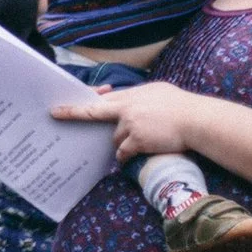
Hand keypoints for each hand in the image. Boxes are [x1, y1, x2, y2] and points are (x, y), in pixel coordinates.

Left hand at [49, 81, 208, 161]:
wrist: (196, 119)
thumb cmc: (183, 106)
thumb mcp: (160, 92)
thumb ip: (144, 97)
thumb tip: (138, 103)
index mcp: (134, 93)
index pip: (105, 97)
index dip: (88, 101)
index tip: (66, 102)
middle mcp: (128, 107)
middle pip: (96, 112)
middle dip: (74, 113)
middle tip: (56, 114)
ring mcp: (131, 123)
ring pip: (115, 137)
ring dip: (122, 142)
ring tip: (139, 143)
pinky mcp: (137, 140)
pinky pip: (124, 152)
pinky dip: (124, 156)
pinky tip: (128, 159)